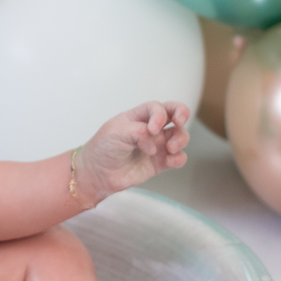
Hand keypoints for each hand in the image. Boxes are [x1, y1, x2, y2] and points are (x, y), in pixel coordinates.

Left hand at [73, 101, 190, 206]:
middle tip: (179, 122)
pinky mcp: (160, 162)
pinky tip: (170, 161)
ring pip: (180, 135)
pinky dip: (179, 158)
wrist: (98, 173)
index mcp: (138, 117)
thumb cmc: (103, 147)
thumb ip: (138, 131)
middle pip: (174, 114)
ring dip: (181, 139)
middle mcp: (150, 128)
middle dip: (182, 113)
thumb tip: (156, 141)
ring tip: (170, 148)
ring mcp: (157, 145)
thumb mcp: (115, 132)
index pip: (156, 107)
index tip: (152, 129)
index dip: (159, 114)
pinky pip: (178, 158)